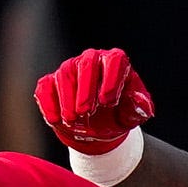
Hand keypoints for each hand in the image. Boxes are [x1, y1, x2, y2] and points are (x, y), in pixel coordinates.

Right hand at [34, 47, 152, 156]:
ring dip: (67, 98)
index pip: (115, 60)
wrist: (98, 127)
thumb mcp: (133, 113)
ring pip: (65, 74)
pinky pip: (45, 86)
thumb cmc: (118, 113)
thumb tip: (142, 105)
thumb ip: (140, 108)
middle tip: (86, 112)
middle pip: (87, 63)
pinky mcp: (51, 83)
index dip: (111, 79)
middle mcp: (92, 60)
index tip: (108, 102)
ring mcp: (70, 69)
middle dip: (85, 89)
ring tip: (72, 120)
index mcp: (116, 62)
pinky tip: (55, 120)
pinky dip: (48, 103)